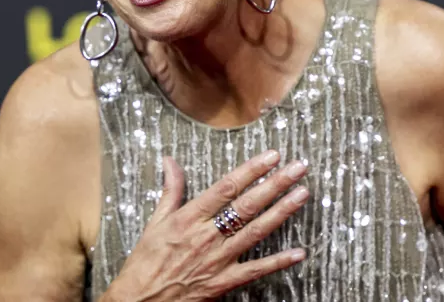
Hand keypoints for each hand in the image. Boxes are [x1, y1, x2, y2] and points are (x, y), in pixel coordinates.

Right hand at [101, 150, 309, 301]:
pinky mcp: (223, 282)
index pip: (225, 187)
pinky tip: (298, 252)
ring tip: (302, 194)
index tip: (270, 156)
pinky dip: (278, 262)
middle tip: (297, 168)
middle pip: (246, 205)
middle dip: (274, 184)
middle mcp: (206, 236)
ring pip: (255, 232)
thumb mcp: (155, 221)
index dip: (250, 170)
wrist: (141, 299)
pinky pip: (255, 270)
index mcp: (188, 218)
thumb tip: (170, 161)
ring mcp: (217, 259)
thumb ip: (170, 190)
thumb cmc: (146, 261)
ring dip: (281, 212)